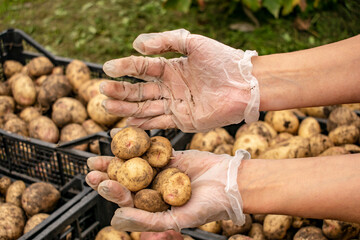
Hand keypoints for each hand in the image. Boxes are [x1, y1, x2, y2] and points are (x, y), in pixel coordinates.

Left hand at [85, 149, 249, 231]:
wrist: (231, 182)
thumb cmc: (210, 206)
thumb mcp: (179, 218)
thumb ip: (148, 221)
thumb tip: (116, 219)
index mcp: (155, 208)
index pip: (128, 201)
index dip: (112, 192)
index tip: (99, 182)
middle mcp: (155, 190)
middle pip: (126, 182)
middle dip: (107, 175)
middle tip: (90, 167)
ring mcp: (161, 172)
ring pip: (134, 165)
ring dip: (117, 160)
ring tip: (99, 154)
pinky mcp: (170, 157)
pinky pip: (150, 149)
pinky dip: (137, 144)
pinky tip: (123, 138)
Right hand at [100, 29, 259, 131]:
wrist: (246, 84)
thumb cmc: (222, 61)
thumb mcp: (193, 42)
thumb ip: (166, 41)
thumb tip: (136, 44)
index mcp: (172, 67)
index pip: (143, 67)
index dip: (125, 67)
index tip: (108, 68)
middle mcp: (170, 87)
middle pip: (140, 89)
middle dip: (120, 90)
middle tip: (101, 89)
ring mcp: (176, 105)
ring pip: (145, 106)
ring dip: (126, 107)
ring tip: (107, 105)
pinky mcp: (183, 120)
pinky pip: (159, 122)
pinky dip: (144, 123)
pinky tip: (128, 122)